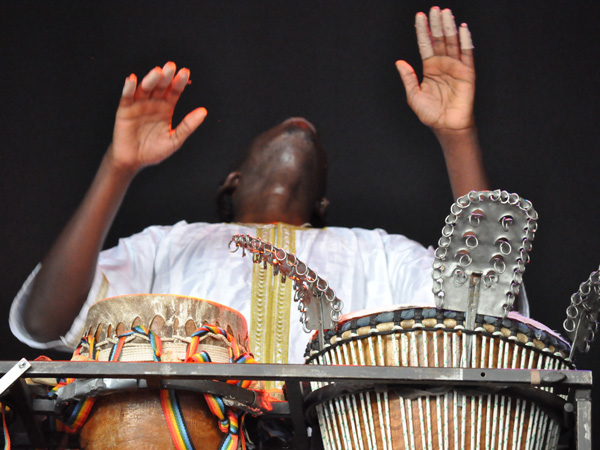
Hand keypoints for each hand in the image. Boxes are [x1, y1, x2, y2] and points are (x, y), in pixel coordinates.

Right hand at [108, 62, 206, 172]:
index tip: (185, 73)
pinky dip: (129, 88)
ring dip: (150, 79)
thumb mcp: (175, 140)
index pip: (174, 92)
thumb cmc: (154, 151)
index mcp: (166, 108)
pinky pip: (127, 97)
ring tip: (157, 72)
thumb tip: (204, 111)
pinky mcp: (124, 110)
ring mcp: (138, 105)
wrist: (134, 161)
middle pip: (160, 86)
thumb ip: (188, 126)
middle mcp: (153, 103)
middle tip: (171, 66)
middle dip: (166, 77)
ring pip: (145, 88)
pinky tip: (132, 79)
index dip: (179, 83)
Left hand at [396, 7, 474, 131]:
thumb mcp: (413, 96)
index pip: (426, 44)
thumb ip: (408, 78)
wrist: (446, 126)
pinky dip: (465, 41)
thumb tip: (399, 62)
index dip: (423, 31)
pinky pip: (467, 54)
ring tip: (446, 13)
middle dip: (436, 24)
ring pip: (452, 43)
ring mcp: (455, 67)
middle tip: (434, 9)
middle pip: (440, 39)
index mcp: (429, 68)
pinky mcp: (467, 73)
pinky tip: (463, 29)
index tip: (420, 16)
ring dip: (450, 27)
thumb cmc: (430, 113)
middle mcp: (443, 64)